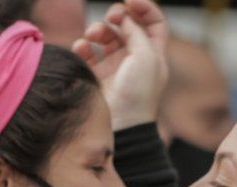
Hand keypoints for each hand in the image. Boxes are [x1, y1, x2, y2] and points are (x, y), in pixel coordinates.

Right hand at [72, 0, 168, 129]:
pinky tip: (82, 48)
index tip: (129, 0)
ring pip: (105, 35)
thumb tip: (123, 17)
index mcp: (154, 53)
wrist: (121, 125)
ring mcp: (115, 66)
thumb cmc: (139, 94)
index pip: (154, 22)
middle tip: (112, 17)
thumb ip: (135, 31)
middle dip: (118, 14)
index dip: (144, 7)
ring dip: (98, 29)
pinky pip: (87, 52)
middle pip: (127, 24)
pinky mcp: (96, 75)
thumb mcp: (146, 57)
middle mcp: (135, 58)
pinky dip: (83, 45)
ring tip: (91, 35)